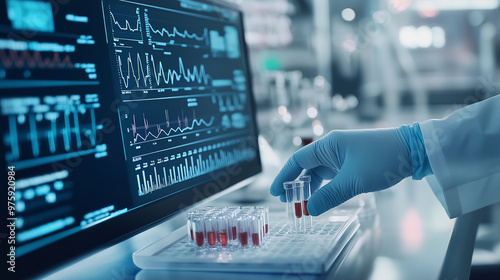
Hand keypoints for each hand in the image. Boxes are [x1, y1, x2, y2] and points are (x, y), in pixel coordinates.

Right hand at [270, 128, 412, 215]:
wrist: (413, 150)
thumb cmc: (382, 159)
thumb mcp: (354, 181)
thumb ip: (330, 196)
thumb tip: (309, 210)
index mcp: (328, 145)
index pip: (298, 160)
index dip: (284, 176)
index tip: (275, 191)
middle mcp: (332, 148)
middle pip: (306, 167)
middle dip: (296, 185)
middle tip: (287, 202)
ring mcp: (342, 155)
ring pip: (319, 173)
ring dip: (310, 188)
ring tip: (303, 205)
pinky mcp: (352, 162)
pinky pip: (332, 176)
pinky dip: (325, 188)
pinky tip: (322, 199)